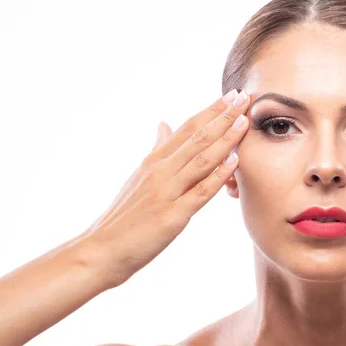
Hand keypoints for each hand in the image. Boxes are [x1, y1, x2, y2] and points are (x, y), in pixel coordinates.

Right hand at [81, 89, 250, 286]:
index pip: (187, 129)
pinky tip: (233, 161)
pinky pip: (199, 192)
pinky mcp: (172, 216)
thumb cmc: (123, 216)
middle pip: (196, 138)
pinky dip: (217, 176)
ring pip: (200, 159)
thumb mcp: (138, 176)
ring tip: (244, 121)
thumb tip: (163, 124)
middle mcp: (160, 171)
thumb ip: (156, 150)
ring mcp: (166, 192)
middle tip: (244, 96)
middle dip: (223, 116)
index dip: (211, 110)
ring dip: (224, 139)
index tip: (231, 95)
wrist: (100, 250)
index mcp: (154, 161)